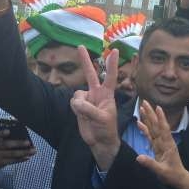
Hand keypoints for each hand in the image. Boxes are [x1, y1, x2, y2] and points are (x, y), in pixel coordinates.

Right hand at [0, 130, 35, 173]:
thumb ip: (5, 139)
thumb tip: (22, 137)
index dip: (1, 133)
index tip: (8, 131)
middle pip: (6, 144)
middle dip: (18, 143)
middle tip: (28, 142)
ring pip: (12, 154)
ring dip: (24, 152)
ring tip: (33, 151)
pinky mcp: (0, 163)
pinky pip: (12, 161)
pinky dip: (21, 159)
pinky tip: (28, 157)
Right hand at [70, 46, 120, 169]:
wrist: (99, 142)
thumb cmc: (106, 129)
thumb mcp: (102, 119)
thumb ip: (89, 109)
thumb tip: (76, 101)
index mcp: (107, 94)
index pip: (110, 76)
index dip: (112, 64)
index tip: (114, 50)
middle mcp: (97, 93)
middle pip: (90, 74)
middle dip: (85, 60)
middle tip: (80, 46)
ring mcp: (87, 99)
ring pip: (77, 94)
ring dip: (79, 104)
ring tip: (87, 115)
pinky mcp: (79, 106)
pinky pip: (73, 102)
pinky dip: (75, 108)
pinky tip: (81, 115)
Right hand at [135, 100, 188, 188]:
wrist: (179, 179)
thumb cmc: (172, 175)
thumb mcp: (161, 171)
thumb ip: (150, 164)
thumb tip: (138, 157)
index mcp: (167, 145)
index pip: (163, 129)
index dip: (160, 118)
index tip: (157, 107)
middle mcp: (164, 142)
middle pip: (156, 125)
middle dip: (151, 113)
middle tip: (144, 102)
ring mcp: (160, 144)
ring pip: (153, 128)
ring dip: (148, 118)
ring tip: (141, 108)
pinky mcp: (157, 147)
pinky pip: (150, 136)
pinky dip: (145, 129)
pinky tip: (140, 123)